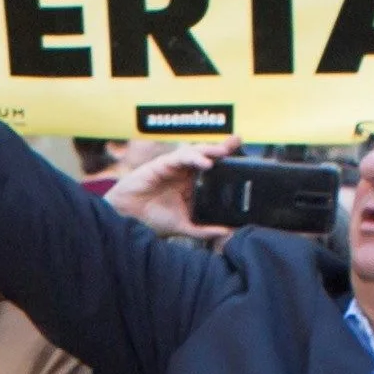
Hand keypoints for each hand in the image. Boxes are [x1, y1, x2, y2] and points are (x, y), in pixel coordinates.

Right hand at [106, 139, 234, 244]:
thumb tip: (227, 233)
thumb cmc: (152, 219)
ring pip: (196, 152)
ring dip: (210, 150)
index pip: (213, 168)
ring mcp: (175, 166)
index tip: (244, 157)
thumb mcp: (184, 227)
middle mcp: (185, 172)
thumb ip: (204, 230)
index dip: (227, 160)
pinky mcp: (163, 164)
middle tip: (238, 141)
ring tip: (223, 151)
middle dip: (222, 146)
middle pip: (207, 155)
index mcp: (192, 183)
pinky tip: (205, 164)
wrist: (129, 218)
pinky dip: (194, 158)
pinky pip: (181, 157)